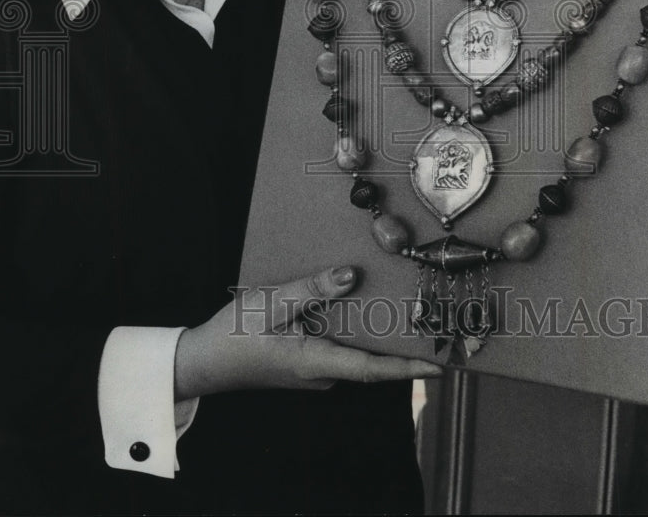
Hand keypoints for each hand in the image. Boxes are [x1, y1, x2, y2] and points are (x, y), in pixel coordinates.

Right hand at [174, 266, 443, 399]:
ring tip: (412, 311)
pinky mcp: (307, 361)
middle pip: (372, 361)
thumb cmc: (235, 333)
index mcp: (315, 362)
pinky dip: (358, 331)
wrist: (206, 359)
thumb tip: (351, 276)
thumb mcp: (271, 302)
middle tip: (438, 326)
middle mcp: (322, 371)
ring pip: (357, 352)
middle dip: (404, 347)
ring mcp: (315, 369)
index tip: (441, 366)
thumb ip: (312, 289)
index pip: (373, 369)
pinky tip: (363, 304)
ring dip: (381, 336)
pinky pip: (340, 346)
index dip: (409, 368)